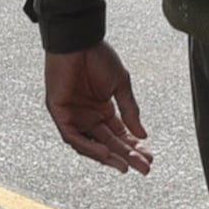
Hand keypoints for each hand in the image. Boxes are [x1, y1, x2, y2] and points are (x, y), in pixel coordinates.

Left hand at [45, 43, 154, 173]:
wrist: (79, 41)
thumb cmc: (97, 56)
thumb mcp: (120, 85)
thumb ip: (130, 110)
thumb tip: (143, 134)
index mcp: (102, 109)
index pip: (120, 135)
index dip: (134, 147)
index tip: (149, 157)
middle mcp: (88, 116)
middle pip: (109, 143)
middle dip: (127, 156)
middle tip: (144, 168)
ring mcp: (73, 116)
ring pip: (91, 144)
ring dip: (108, 156)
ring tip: (126, 165)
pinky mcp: (59, 112)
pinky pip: (73, 136)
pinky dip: (88, 146)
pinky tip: (105, 153)